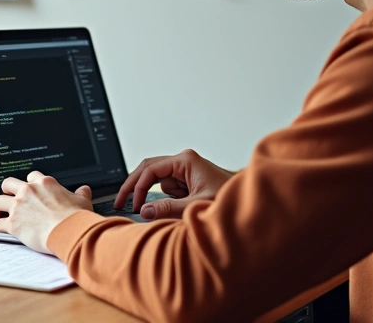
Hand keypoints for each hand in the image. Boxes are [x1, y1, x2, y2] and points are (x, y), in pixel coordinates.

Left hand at [0, 171, 92, 253]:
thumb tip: (84, 190)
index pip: (32, 176)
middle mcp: (28, 192)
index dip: (30, 183)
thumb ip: (81, 194)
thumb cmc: (76, 217)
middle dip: (7, 190)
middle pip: (8, 183)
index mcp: (44, 184)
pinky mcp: (13, 223)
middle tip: (8, 197)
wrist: (70, 231)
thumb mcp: (82, 201)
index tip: (29, 189)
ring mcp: (19, 207)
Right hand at [114, 149, 233, 219]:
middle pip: (148, 170)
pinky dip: (170, 199)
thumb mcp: (197, 205)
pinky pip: (169, 188)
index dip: (138, 187)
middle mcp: (183, 161)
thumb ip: (169, 208)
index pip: (150, 170)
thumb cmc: (230, 197)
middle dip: (136, 187)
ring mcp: (185, 170)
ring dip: (162, 197)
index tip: (133, 204)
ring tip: (180, 208)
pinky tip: (184, 205)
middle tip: (121, 201)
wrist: (250, 201)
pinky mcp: (187, 179)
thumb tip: (145, 210)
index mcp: (185, 161)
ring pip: (158, 182)